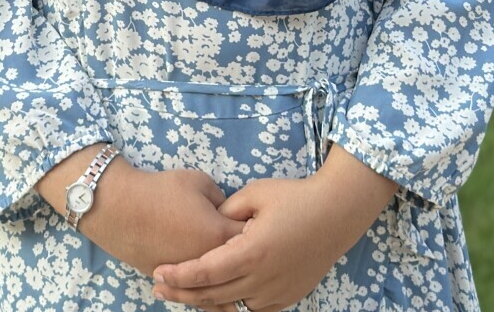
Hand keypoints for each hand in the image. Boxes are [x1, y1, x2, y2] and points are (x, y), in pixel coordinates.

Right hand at [38, 148, 243, 278]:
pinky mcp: (173, 283)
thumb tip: (228, 211)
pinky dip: (210, 293)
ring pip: (222, 290)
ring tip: (243, 273)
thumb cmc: (162, 190)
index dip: (262, 230)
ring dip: (233, 282)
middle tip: (258, 248)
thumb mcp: (200, 181)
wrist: (121, 208)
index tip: (266, 224)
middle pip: (241, 268)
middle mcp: (208, 263)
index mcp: (219, 235)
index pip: (254, 238)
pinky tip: (218, 289)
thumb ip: (222, 199)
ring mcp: (189, 278)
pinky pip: (199, 294)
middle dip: (250, 258)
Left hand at [151, 145, 396, 310]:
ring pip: (232, 306)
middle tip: (159, 288)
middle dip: (183, 293)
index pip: (205, 272)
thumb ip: (226, 211)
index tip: (158, 274)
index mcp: (252, 252)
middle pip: (213, 296)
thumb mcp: (255, 194)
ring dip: (207, 300)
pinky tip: (220, 293)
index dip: (179, 276)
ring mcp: (277, 293)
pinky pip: (253, 307)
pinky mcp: (287, 297)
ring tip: (184, 291)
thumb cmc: (294, 197)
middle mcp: (263, 280)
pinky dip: (234, 302)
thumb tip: (207, 224)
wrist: (336, 214)